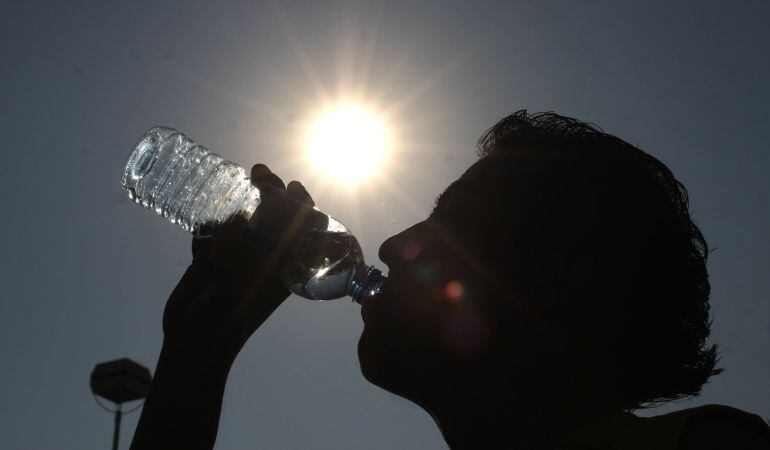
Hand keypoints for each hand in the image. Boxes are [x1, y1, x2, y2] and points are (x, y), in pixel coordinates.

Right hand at [161, 164, 315, 367]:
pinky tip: (203, 226)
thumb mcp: (241, 283)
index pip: (303, 231)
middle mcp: (263, 261)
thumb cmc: (227, 317)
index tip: (294, 186)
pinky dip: (209, 225)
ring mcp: (235, 259)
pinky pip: (212, 234)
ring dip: (240, 202)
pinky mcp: (209, 261)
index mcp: (284, 268)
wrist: (192, 344)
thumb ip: (237, 249)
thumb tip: (236, 218)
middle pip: (274, 218)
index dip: (303, 207)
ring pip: (243, 222)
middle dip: (270, 192)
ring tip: (238, 182)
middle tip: (259, 173)